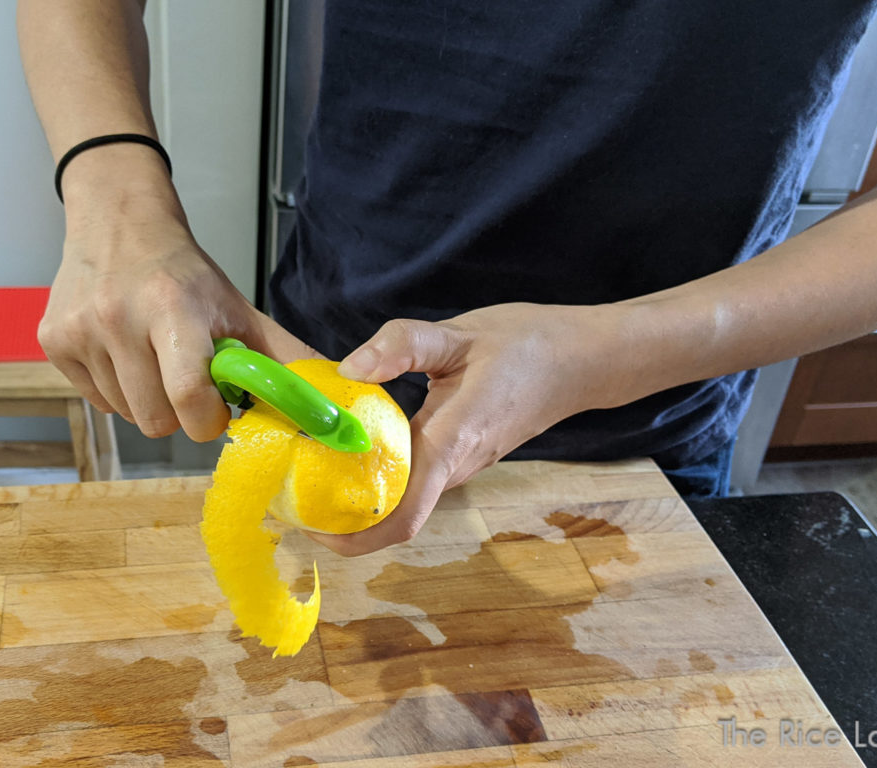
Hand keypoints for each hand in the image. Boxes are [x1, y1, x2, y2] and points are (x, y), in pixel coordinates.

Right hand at [40, 167, 315, 441]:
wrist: (119, 224)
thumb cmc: (185, 275)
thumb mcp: (239, 310)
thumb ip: (283, 358)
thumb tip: (330, 398)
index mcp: (173, 308)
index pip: (189, 395)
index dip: (208, 417)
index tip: (216, 406)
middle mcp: (118, 318)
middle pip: (155, 421)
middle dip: (180, 413)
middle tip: (187, 380)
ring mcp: (80, 331)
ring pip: (126, 415)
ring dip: (149, 401)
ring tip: (156, 361)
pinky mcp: (53, 342)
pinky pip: (96, 402)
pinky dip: (118, 391)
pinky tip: (127, 356)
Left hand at [307, 302, 639, 555]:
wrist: (583, 359)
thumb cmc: (529, 345)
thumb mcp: (461, 333)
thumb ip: (402, 345)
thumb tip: (347, 369)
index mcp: (452, 443)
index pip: (404, 517)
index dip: (354, 537)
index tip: (310, 527)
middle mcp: (457, 465)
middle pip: (394, 514)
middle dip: (342, 513)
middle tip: (292, 482)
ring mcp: (463, 464)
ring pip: (404, 496)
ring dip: (360, 490)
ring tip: (314, 456)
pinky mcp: (465, 454)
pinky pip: (417, 476)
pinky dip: (382, 470)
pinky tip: (358, 436)